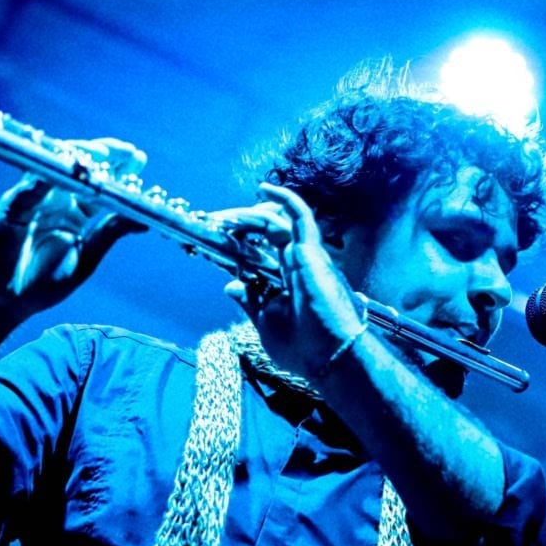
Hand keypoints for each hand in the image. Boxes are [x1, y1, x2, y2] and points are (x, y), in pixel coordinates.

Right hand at [0, 138, 147, 318]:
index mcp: (72, 213)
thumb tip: (145, 219)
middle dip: (104, 155)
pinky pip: (30, 186)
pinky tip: (70, 170)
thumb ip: (110, 234)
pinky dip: (49, 177)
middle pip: (79, 168)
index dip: (117, 168)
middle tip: (129, 152)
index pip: (98, 183)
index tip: (139, 158)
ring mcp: (31, 201)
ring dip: (79, 158)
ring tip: (103, 156)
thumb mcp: (85, 259)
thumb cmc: (38, 285)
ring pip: (55, 167)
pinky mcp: (10, 208)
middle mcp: (53, 201)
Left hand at [223, 182, 366, 380]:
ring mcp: (306, 256)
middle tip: (216, 222)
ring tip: (225, 215)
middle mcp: (298, 264)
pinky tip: (264, 189)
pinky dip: (284, 199)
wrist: (330, 356)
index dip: (240, 242)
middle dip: (240, 224)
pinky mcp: (312, 252)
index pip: (261, 251)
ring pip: (277, 222)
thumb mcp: (266, 322)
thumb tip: (230, 285)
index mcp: (286, 281)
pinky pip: (300, 216)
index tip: (217, 237)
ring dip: (249, 215)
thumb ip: (250, 300)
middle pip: (267, 232)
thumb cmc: (303, 347)